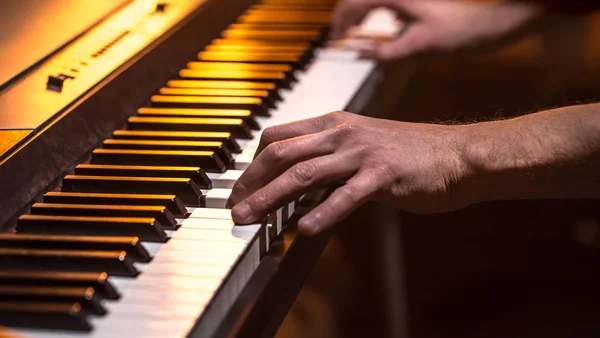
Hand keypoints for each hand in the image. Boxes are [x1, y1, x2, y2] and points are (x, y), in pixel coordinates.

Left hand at [227, 112, 474, 234]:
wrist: (457, 155)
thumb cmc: (409, 154)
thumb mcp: (362, 144)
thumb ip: (329, 157)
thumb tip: (296, 182)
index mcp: (334, 123)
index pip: (278, 136)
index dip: (253, 163)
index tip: (241, 187)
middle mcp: (343, 133)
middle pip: (282, 155)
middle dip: (250, 182)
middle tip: (234, 208)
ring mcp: (362, 153)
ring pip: (304, 174)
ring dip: (270, 198)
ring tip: (248, 218)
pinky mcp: (384, 176)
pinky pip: (347, 196)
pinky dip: (323, 213)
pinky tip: (304, 230)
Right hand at [330, 0, 541, 60]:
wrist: (491, 25)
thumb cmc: (460, 31)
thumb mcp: (421, 45)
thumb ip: (389, 52)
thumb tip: (362, 56)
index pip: (355, 4)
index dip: (340, 22)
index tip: (332, 40)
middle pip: (359, 0)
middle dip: (344, 18)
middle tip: (335, 39)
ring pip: (370, 2)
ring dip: (357, 17)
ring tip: (349, 35)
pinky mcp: (415, 4)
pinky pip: (384, 6)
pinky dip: (373, 17)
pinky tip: (377, 31)